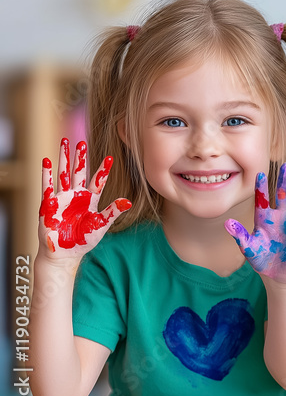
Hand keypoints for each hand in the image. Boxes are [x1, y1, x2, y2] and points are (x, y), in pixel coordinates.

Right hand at [38, 138, 130, 258]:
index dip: (103, 170)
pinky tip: (47, 161)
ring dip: (63, 159)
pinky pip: (47, 186)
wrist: (64, 253)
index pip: (98, 181)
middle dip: (80, 158)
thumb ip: (112, 211)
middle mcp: (76, 196)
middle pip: (78, 172)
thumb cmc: (83, 240)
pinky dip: (47, 173)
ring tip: (64, 142)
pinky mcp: (48, 204)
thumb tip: (128, 201)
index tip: (110, 157)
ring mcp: (62, 198)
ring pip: (63, 174)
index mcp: (90, 200)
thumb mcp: (101, 225)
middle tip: (81, 142)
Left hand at [225, 163, 285, 283]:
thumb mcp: (248, 248)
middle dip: (284, 180)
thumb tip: (227, 223)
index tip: (259, 174)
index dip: (262, 187)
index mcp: (264, 218)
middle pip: (283, 195)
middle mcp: (281, 218)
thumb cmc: (261, 259)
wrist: (277, 275)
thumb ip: (240, 235)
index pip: (263, 199)